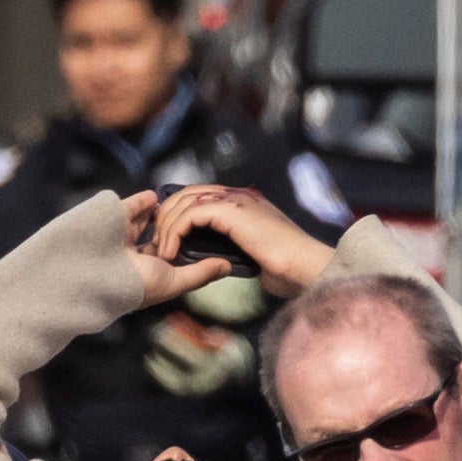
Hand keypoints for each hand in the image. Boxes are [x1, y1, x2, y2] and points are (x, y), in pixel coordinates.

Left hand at [150, 178, 334, 296]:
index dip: (177, 213)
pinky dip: (175, 233)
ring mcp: (236, 199)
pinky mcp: (232, 210)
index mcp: (243, 200)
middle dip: (166, 217)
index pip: (199, 195)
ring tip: (161, 252)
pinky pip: (190, 215)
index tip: (165, 237)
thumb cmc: (286, 267)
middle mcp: (238, 194)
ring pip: (185, 202)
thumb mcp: (253, 251)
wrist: (305, 266)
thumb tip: (215, 256)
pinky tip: (171, 253)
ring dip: (167, 227)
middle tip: (156, 243)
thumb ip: (234, 245)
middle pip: (187, 193)